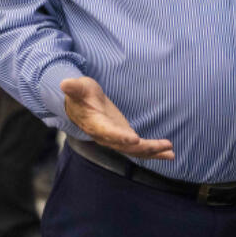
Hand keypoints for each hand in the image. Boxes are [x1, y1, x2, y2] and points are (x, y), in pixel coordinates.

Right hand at [60, 76, 174, 159]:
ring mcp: (116, 139)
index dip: (120, 136)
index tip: (134, 139)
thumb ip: (74, 87)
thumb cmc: (80, 94)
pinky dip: (154, 151)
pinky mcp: (124, 138)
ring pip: (134, 150)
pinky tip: (169, 153)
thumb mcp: (78, 87)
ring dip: (153, 151)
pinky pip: (139, 148)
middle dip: (144, 147)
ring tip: (170, 151)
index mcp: (95, 124)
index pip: (108, 132)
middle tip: (161, 146)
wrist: (80, 105)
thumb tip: (65, 83)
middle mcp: (106, 136)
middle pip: (125, 146)